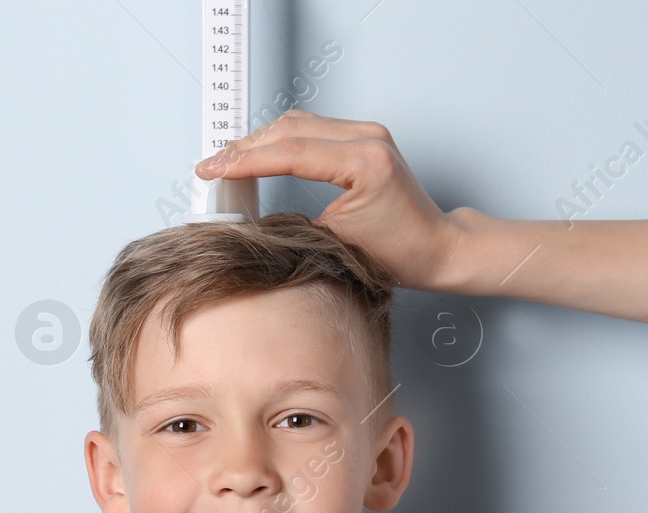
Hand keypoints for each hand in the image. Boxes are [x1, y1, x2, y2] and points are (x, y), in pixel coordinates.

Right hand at [195, 110, 467, 291]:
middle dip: (244, 147)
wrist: (436, 248)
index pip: (290, 152)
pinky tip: (259, 151)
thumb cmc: (400, 253)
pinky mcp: (364, 137)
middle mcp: (367, 138)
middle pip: (289, 130)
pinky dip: (280, 140)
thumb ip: (295, 221)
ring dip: (259, 140)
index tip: (213, 168)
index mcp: (364, 162)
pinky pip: (312, 128)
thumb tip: (254, 217)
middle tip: (211, 165)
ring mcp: (367, 132)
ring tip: (227, 159)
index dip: (244, 161)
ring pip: (298, 123)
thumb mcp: (337, 242)